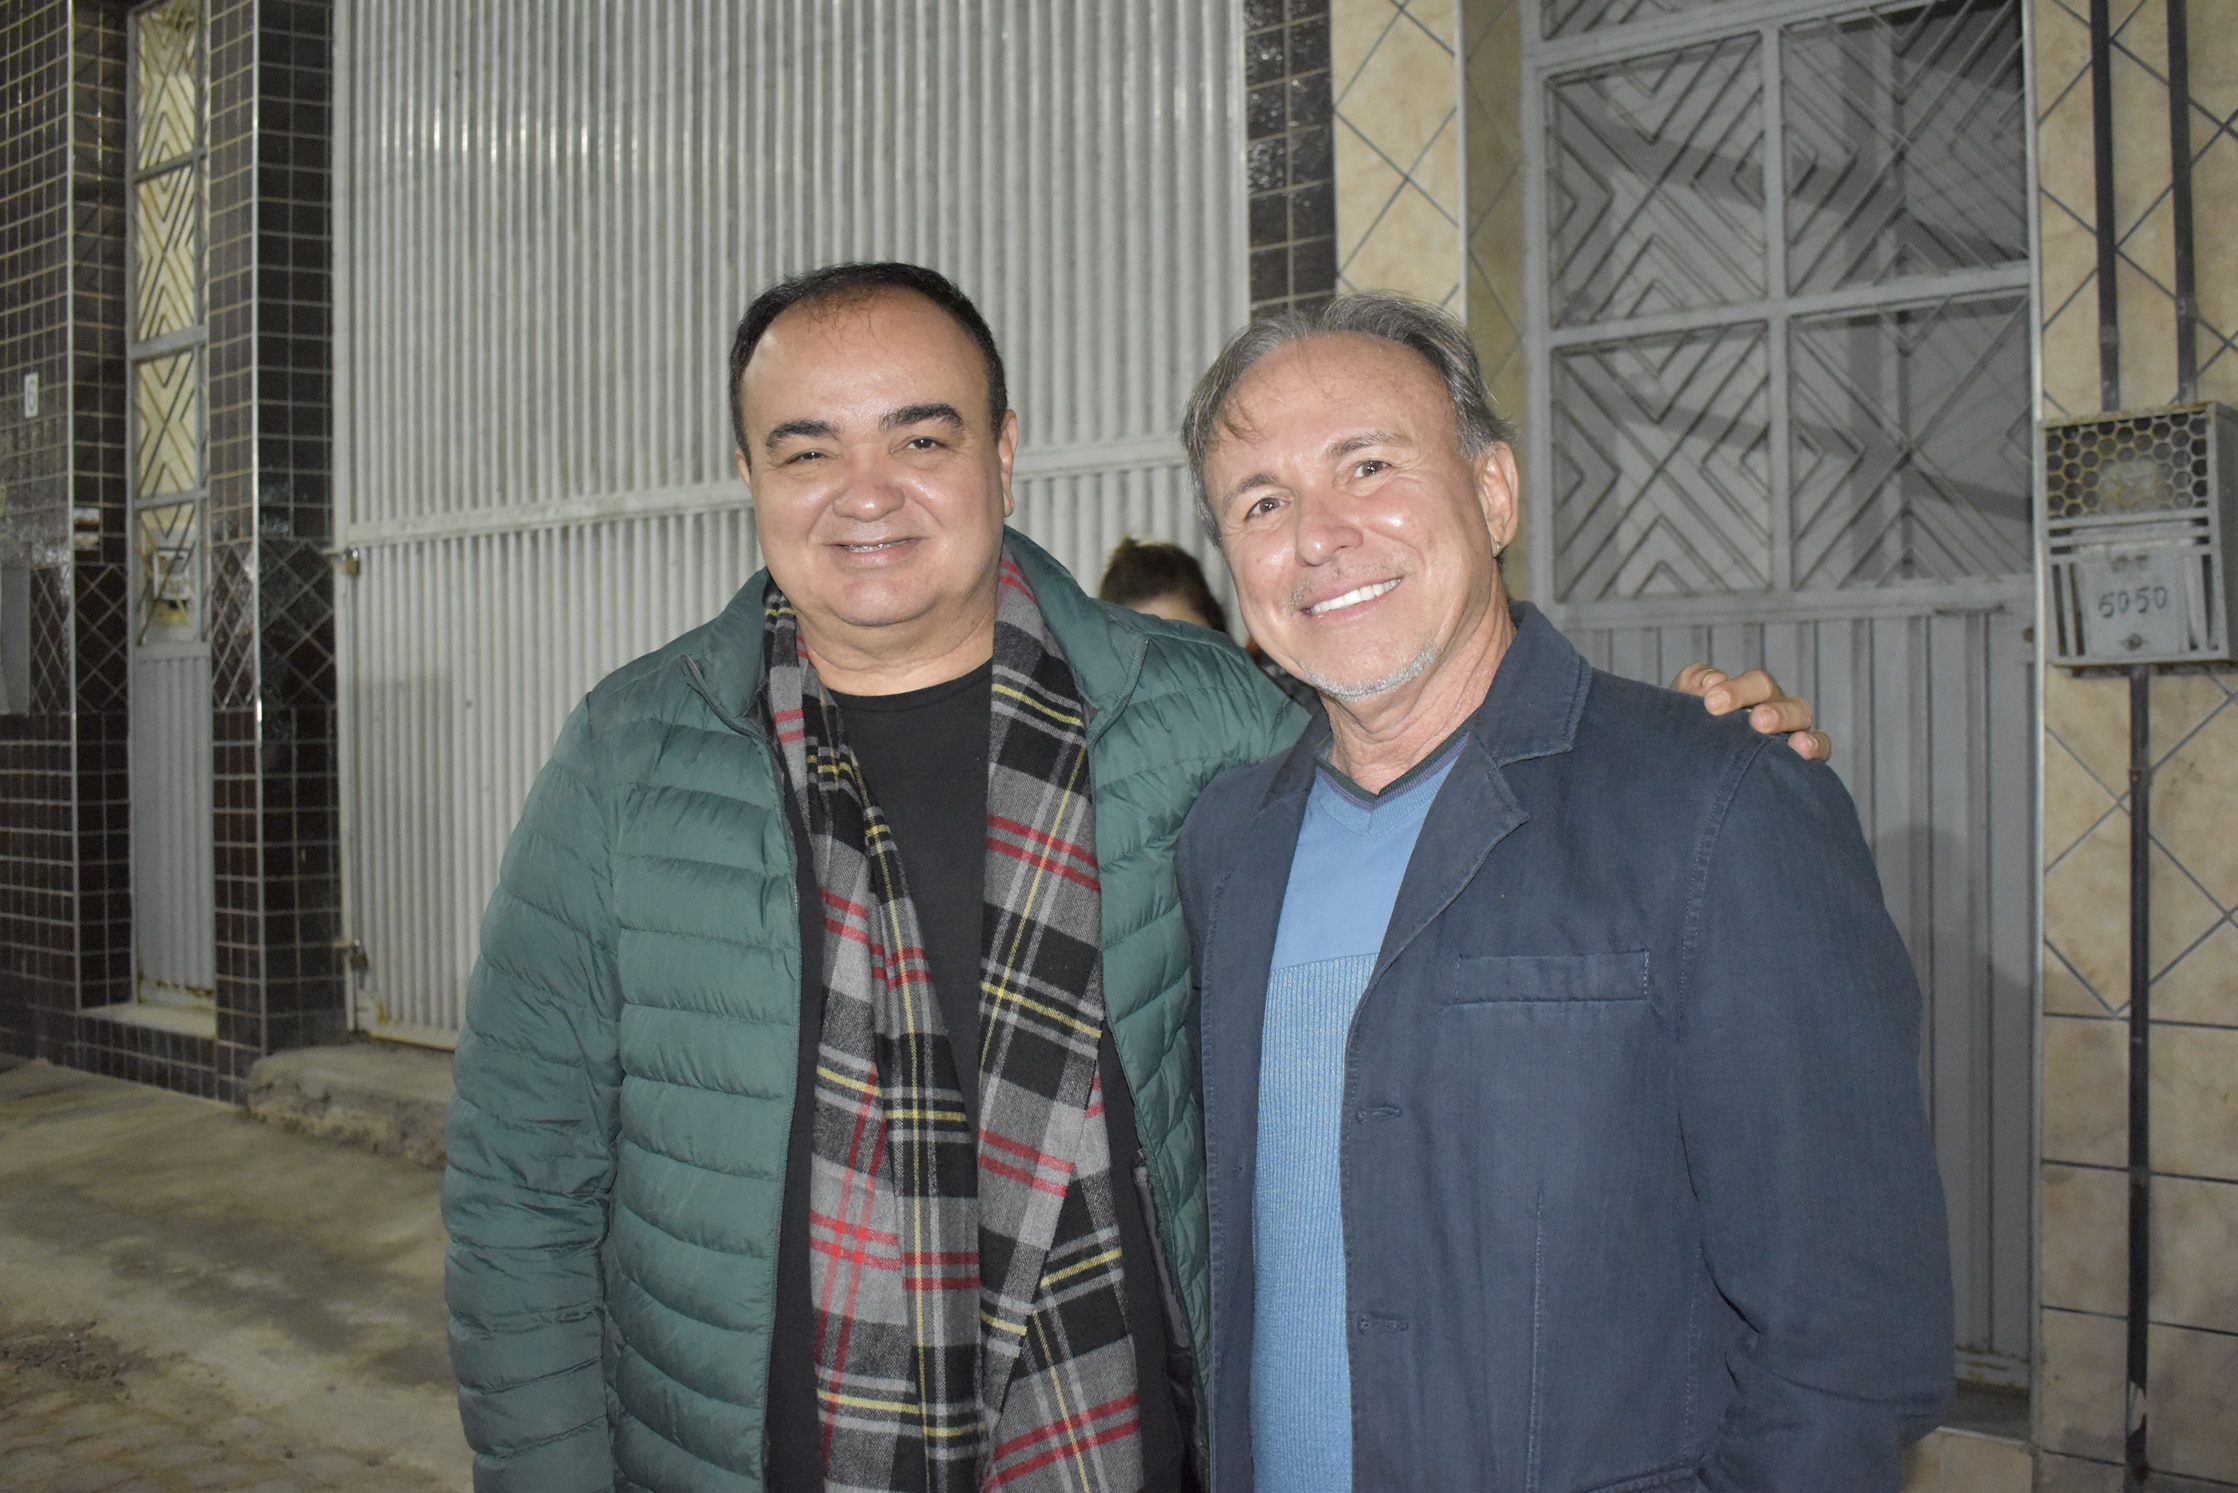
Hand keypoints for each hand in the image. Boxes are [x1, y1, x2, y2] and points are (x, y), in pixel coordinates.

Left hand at [1671, 664, 1831, 761]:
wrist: (1697, 785)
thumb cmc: (1692, 743)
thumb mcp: (1682, 715)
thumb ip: (1690, 688)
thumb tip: (1710, 680)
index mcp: (1741, 694)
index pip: (1740, 680)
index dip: (1733, 688)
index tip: (1710, 702)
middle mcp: (1767, 707)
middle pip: (1767, 689)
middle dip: (1750, 696)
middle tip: (1730, 708)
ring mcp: (1789, 731)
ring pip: (1798, 712)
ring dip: (1782, 715)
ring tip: (1762, 725)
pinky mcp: (1804, 759)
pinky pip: (1820, 746)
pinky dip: (1815, 744)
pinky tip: (1800, 750)